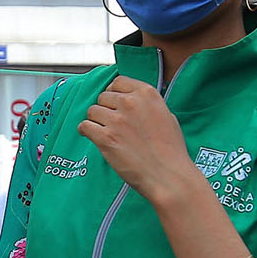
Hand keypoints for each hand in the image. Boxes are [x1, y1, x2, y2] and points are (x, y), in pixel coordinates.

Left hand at [77, 77, 198, 208]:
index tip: (114, 103)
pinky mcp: (106, 138)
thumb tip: (134, 101)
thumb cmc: (171, 150)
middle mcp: (130, 103)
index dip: (114, 93)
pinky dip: (86, 131)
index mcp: (147, 94)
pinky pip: (85, 126)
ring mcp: (117, 120)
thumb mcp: (167, 116)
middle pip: (103, 96)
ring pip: (92, 111)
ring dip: (96, 121)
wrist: (168, 175)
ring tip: (105, 132)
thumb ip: (148, 105)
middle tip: (112, 124)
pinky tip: (94, 137)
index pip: (118, 82)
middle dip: (106, 109)